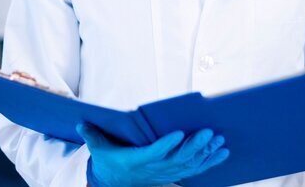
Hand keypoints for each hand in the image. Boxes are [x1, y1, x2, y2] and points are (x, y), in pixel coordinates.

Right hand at [78, 122, 228, 186]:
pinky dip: (210, 161)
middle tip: (209, 132)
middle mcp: (155, 169)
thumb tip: (81, 123)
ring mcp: (166, 173)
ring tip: (219, 140)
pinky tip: (223, 152)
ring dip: (206, 153)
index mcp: (137, 160)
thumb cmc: (110, 161)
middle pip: (178, 159)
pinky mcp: (174, 174)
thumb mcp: (99, 150)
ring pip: (190, 164)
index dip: (166, 145)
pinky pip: (196, 169)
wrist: (116, 183)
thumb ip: (93, 136)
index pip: (154, 153)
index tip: (178, 133)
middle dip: (195, 146)